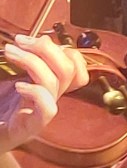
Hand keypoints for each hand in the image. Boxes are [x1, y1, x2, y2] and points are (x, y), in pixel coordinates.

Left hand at [0, 35, 87, 151]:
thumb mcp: (10, 77)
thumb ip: (24, 61)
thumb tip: (37, 40)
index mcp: (48, 85)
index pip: (76, 66)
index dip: (63, 49)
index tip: (34, 39)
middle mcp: (49, 97)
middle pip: (68, 69)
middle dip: (46, 48)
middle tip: (20, 41)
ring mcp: (40, 112)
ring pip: (55, 82)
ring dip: (33, 61)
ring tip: (10, 53)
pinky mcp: (30, 127)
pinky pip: (48, 109)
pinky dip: (36, 92)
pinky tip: (18, 86)